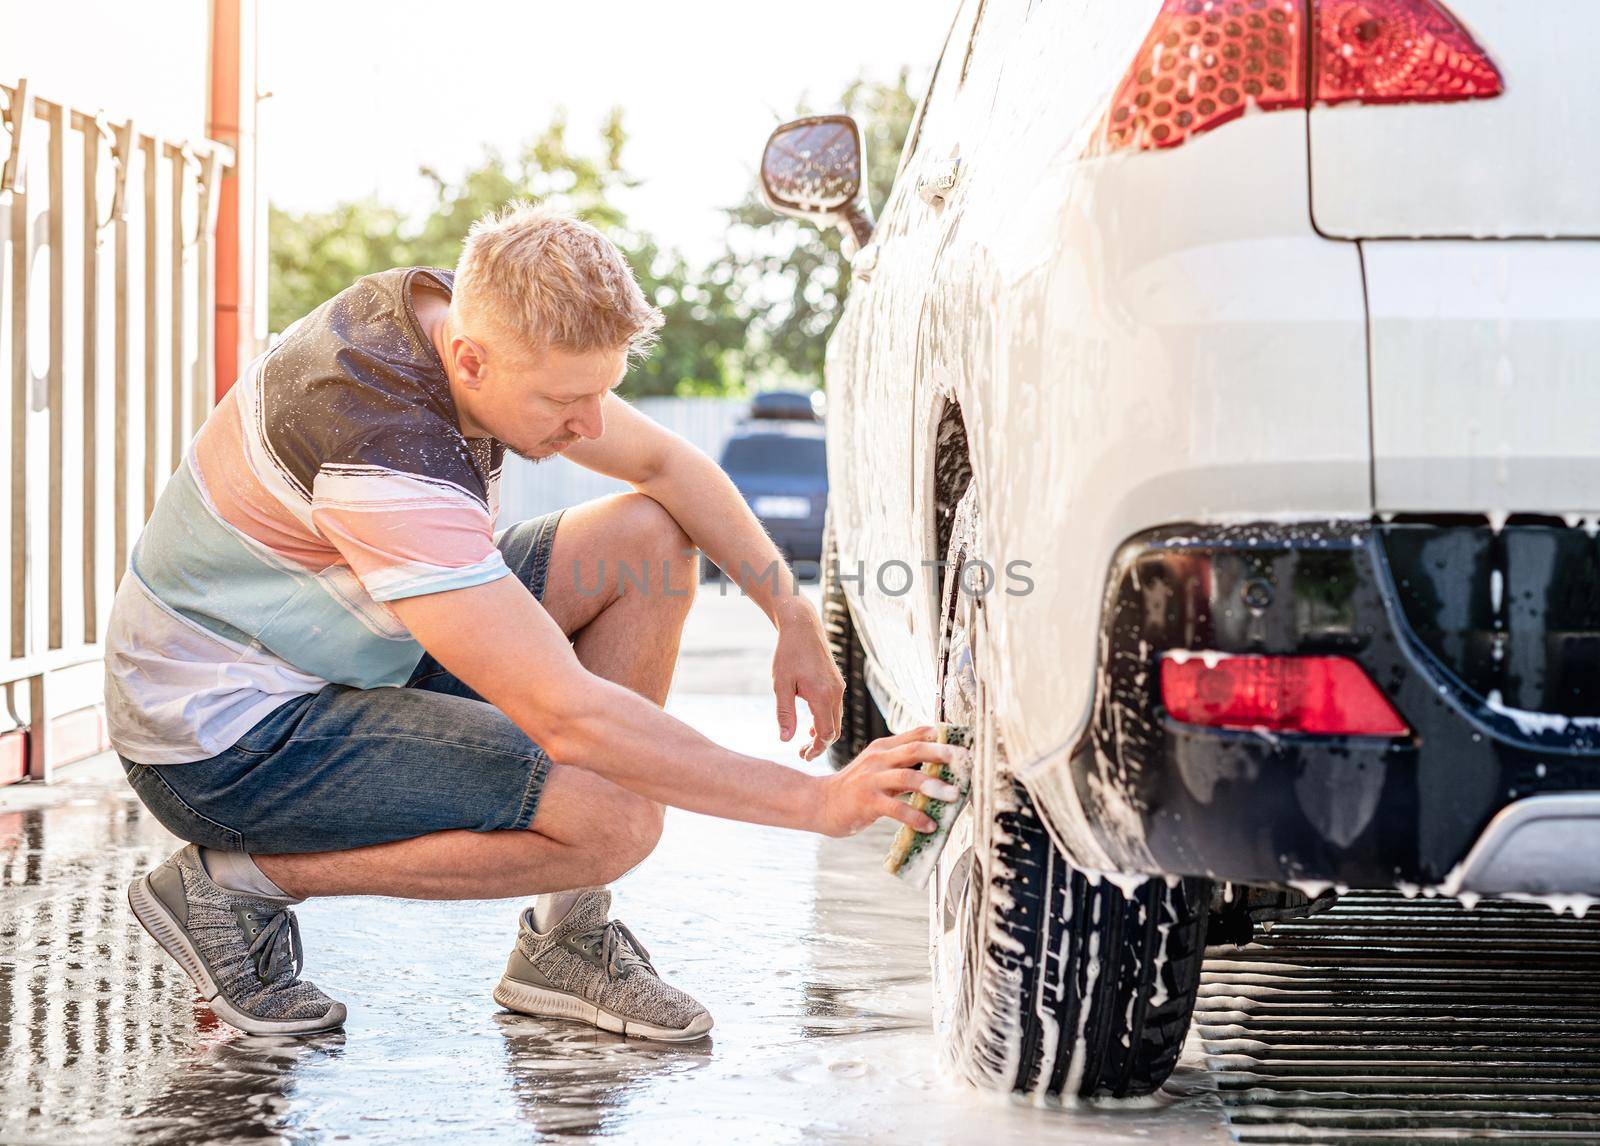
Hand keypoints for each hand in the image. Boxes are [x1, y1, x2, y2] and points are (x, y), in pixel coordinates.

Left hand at [771, 598, 844, 760]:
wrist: (802, 626)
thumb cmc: (788, 654)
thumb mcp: (781, 685)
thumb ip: (785, 714)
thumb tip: (786, 740)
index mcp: (822, 696)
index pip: (826, 734)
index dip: (816, 750)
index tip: (803, 756)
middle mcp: (835, 693)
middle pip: (835, 730)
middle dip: (820, 745)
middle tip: (802, 753)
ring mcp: (838, 687)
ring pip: (836, 720)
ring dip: (823, 733)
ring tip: (805, 741)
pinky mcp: (836, 682)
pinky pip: (835, 708)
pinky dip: (826, 720)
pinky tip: (811, 722)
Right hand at [813, 727, 968, 837]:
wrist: (820, 803)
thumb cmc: (855, 788)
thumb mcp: (878, 768)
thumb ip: (903, 764)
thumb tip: (937, 763)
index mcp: (883, 748)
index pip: (915, 735)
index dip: (941, 737)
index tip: (964, 742)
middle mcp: (878, 759)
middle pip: (915, 750)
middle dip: (942, 754)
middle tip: (965, 762)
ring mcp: (871, 780)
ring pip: (907, 777)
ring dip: (933, 786)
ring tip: (954, 795)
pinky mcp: (867, 802)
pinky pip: (896, 808)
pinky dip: (915, 816)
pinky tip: (929, 824)